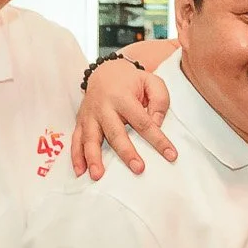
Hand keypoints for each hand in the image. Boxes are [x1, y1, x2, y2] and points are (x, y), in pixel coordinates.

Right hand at [71, 57, 173, 179]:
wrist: (104, 71)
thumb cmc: (132, 81)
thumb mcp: (151, 81)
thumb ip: (159, 100)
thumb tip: (156, 124)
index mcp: (123, 97)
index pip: (143, 121)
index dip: (157, 139)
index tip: (170, 155)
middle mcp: (104, 107)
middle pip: (115, 133)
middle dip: (126, 152)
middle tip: (138, 169)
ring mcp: (90, 115)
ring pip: (90, 139)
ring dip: (93, 158)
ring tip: (97, 176)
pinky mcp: (81, 122)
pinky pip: (76, 140)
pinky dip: (76, 156)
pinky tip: (80, 171)